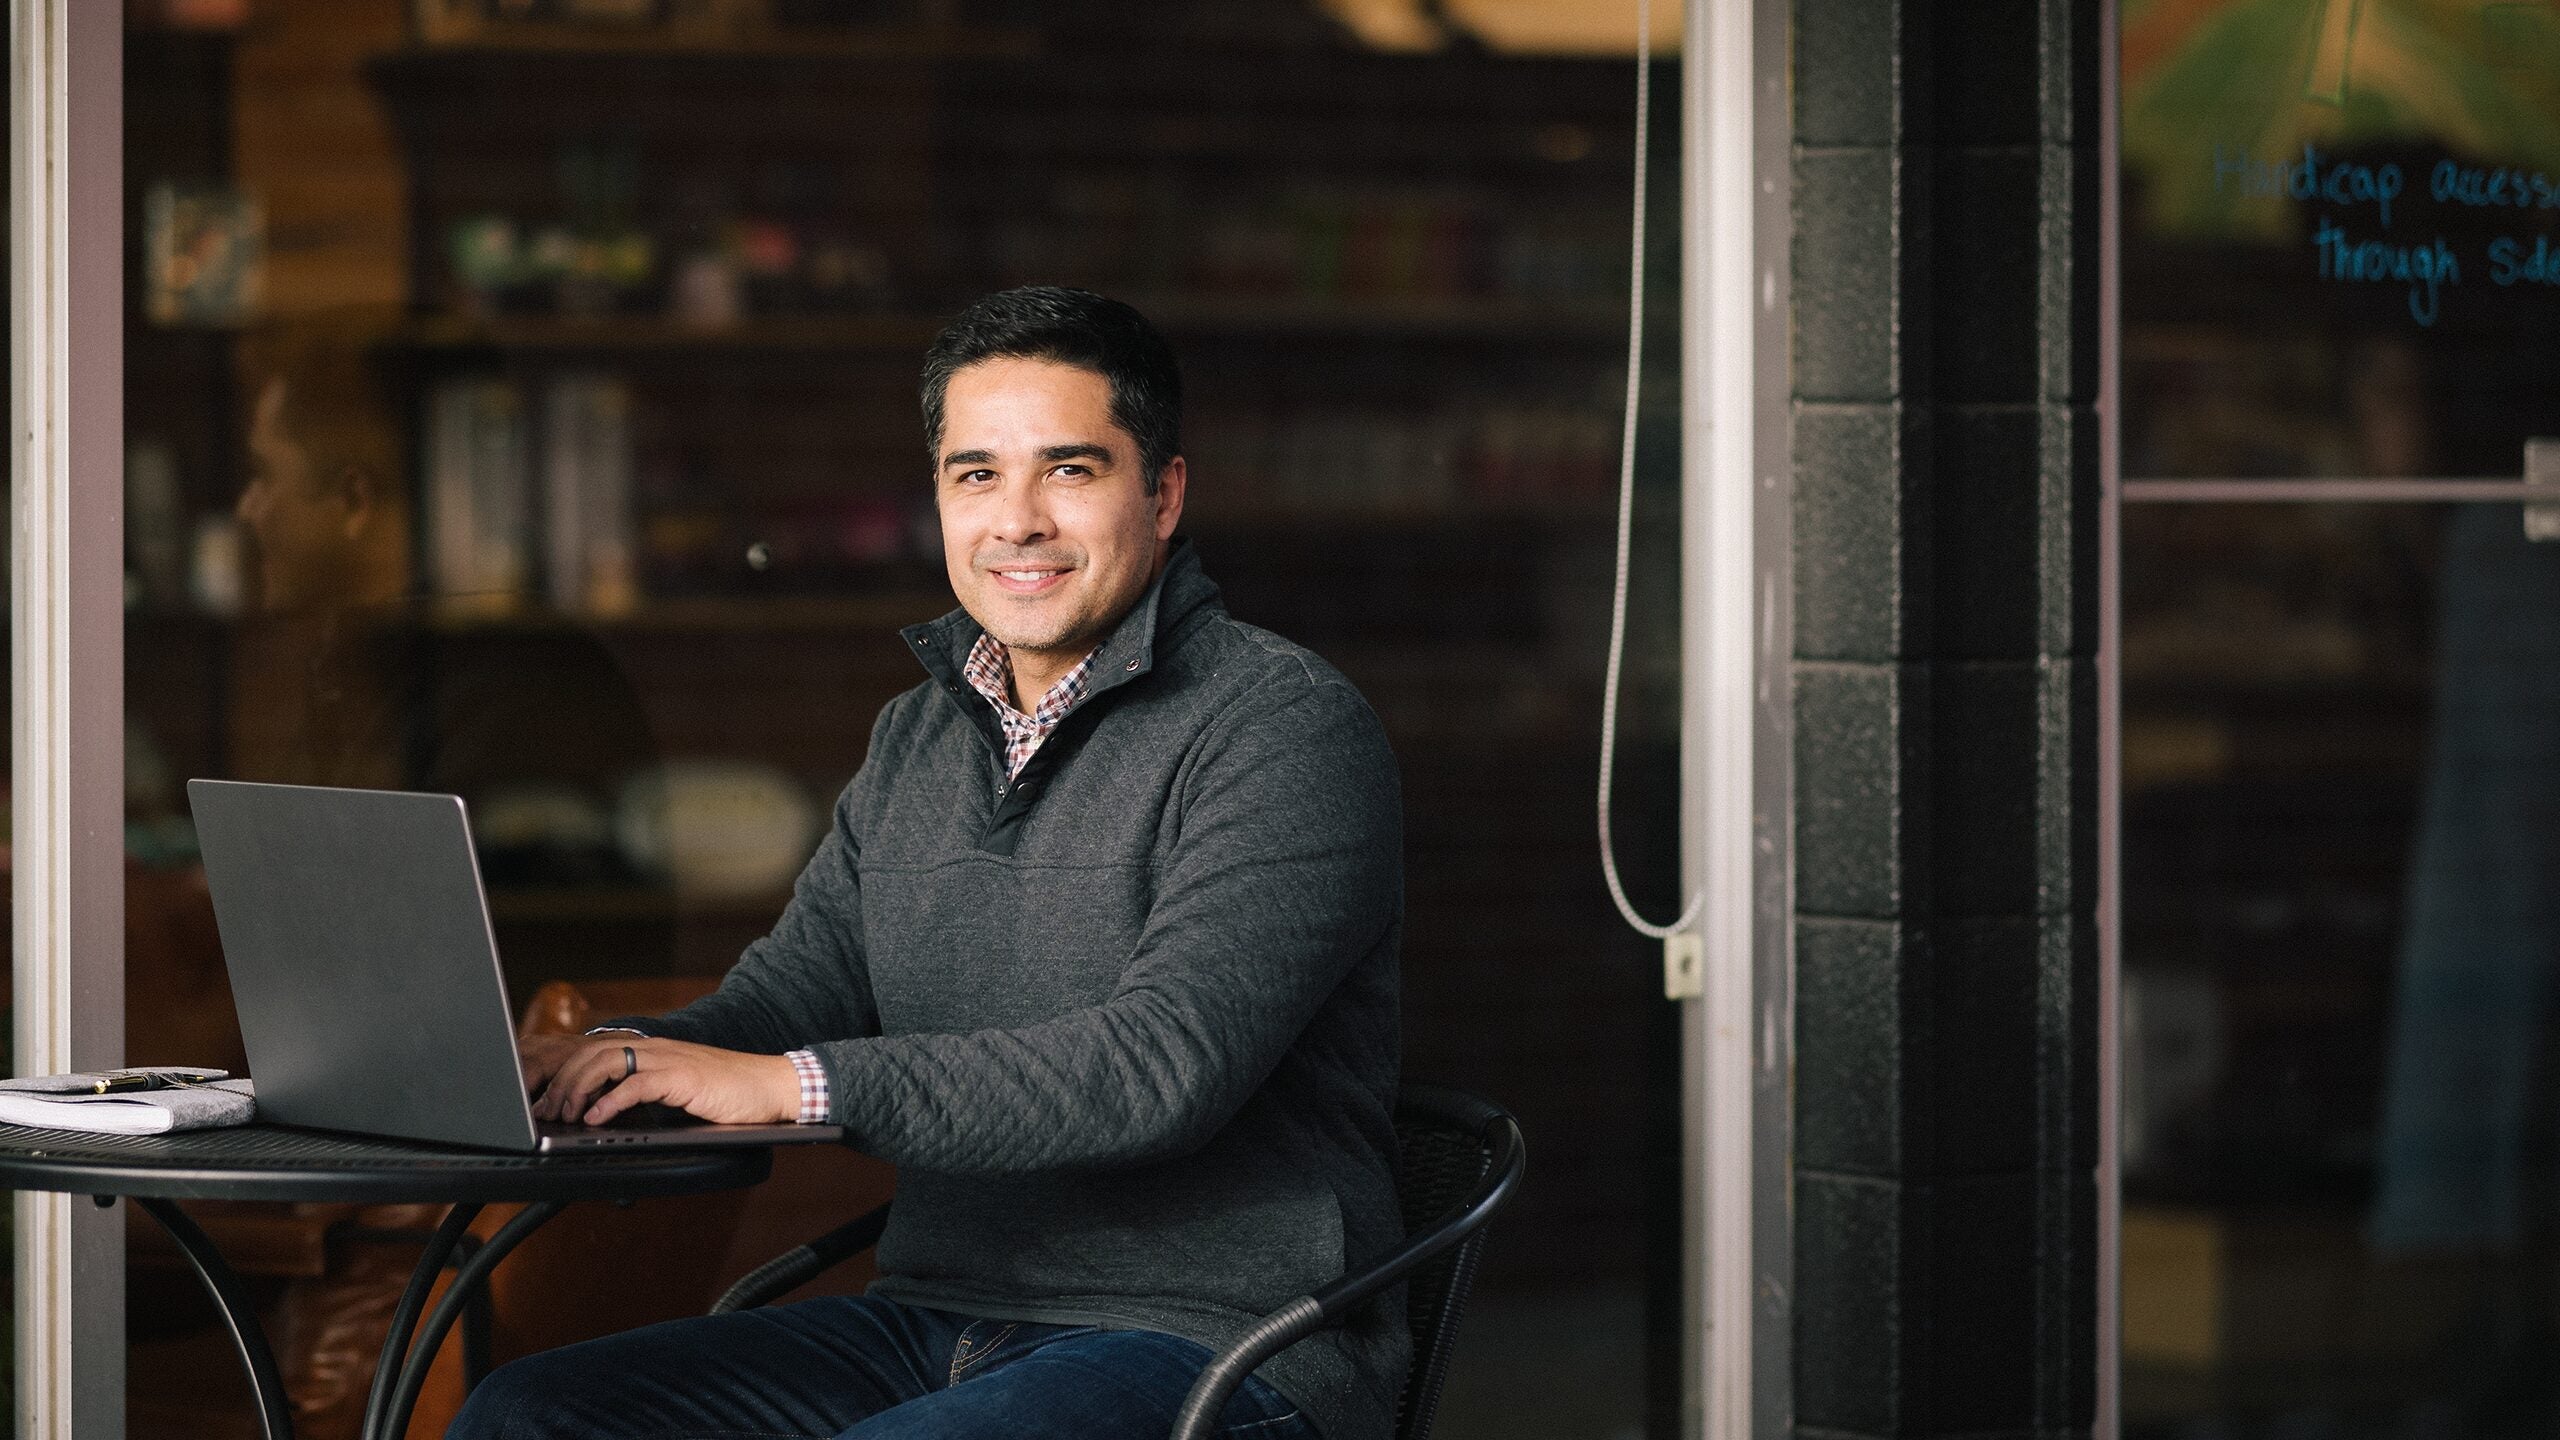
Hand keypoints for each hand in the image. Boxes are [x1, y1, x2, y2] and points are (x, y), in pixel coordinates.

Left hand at [523, 1033, 798, 1127]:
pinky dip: (610, 1101)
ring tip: (567, 1115)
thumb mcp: (679, 1092)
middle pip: (592, 1052)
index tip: (549, 1101)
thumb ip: (648, 1095)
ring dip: (579, 1089)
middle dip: (562, 1081)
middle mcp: (656, 1048)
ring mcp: (670, 1060)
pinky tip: (597, 1118)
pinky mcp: (683, 1076)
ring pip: (606, 1062)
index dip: (566, 1073)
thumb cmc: (732, 1094)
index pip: (596, 1050)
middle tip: (548, 1112)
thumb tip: (611, 1114)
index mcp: (653, 1051)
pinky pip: (636, 1084)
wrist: (772, 1086)